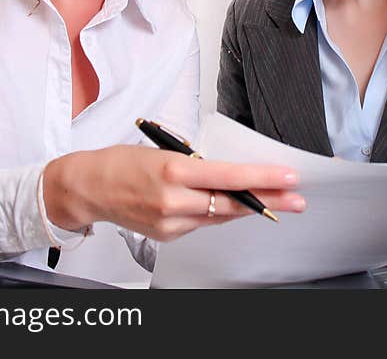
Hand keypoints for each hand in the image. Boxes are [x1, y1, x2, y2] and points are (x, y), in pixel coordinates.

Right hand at [43, 145, 304, 241]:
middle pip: (231, 202)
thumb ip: (196, 164)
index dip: (262, 178)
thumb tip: (229, 174)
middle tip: (297, 200)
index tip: (288, 177)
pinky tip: (231, 205)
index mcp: (173, 170)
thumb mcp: (163, 150)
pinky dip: (217, 213)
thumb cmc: (122, 161)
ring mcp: (170, 222)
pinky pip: (202, 223)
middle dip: (268, 201)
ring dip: (247, 208)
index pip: (228, 176)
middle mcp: (173, 200)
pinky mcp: (167, 235)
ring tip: (275, 202)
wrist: (89, 188)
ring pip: (220, 215)